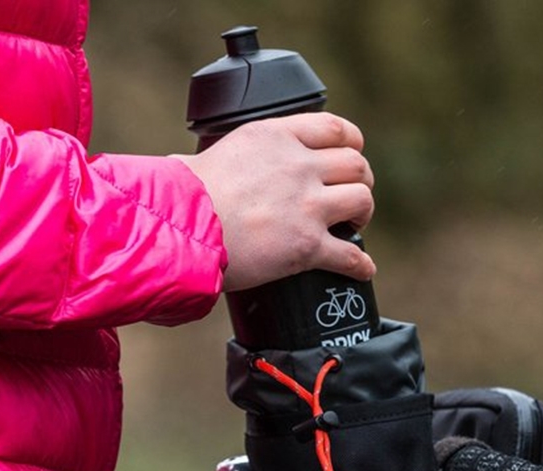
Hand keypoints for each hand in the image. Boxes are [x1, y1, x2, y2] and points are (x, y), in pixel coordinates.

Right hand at [173, 113, 375, 291]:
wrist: (179, 227)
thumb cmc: (182, 194)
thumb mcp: (214, 151)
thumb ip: (236, 158)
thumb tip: (206, 166)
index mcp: (276, 137)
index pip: (335, 128)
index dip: (352, 144)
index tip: (351, 154)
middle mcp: (298, 167)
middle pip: (356, 165)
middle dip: (359, 182)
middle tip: (349, 198)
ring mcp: (307, 206)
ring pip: (362, 201)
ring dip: (362, 215)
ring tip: (352, 227)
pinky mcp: (307, 246)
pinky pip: (351, 256)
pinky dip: (360, 265)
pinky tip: (362, 270)